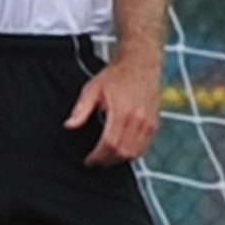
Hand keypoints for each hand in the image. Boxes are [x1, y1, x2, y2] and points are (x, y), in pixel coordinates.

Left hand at [68, 49, 160, 165]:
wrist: (141, 63)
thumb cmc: (117, 74)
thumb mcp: (93, 88)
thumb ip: (81, 109)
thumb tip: (70, 125)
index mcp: (122, 110)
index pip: (110, 143)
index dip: (98, 156)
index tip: (90, 160)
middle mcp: (138, 119)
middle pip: (123, 152)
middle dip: (107, 161)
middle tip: (96, 162)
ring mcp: (149, 122)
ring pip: (135, 153)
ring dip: (120, 159)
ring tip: (107, 158)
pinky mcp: (155, 124)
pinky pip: (144, 147)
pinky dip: (132, 153)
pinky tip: (121, 150)